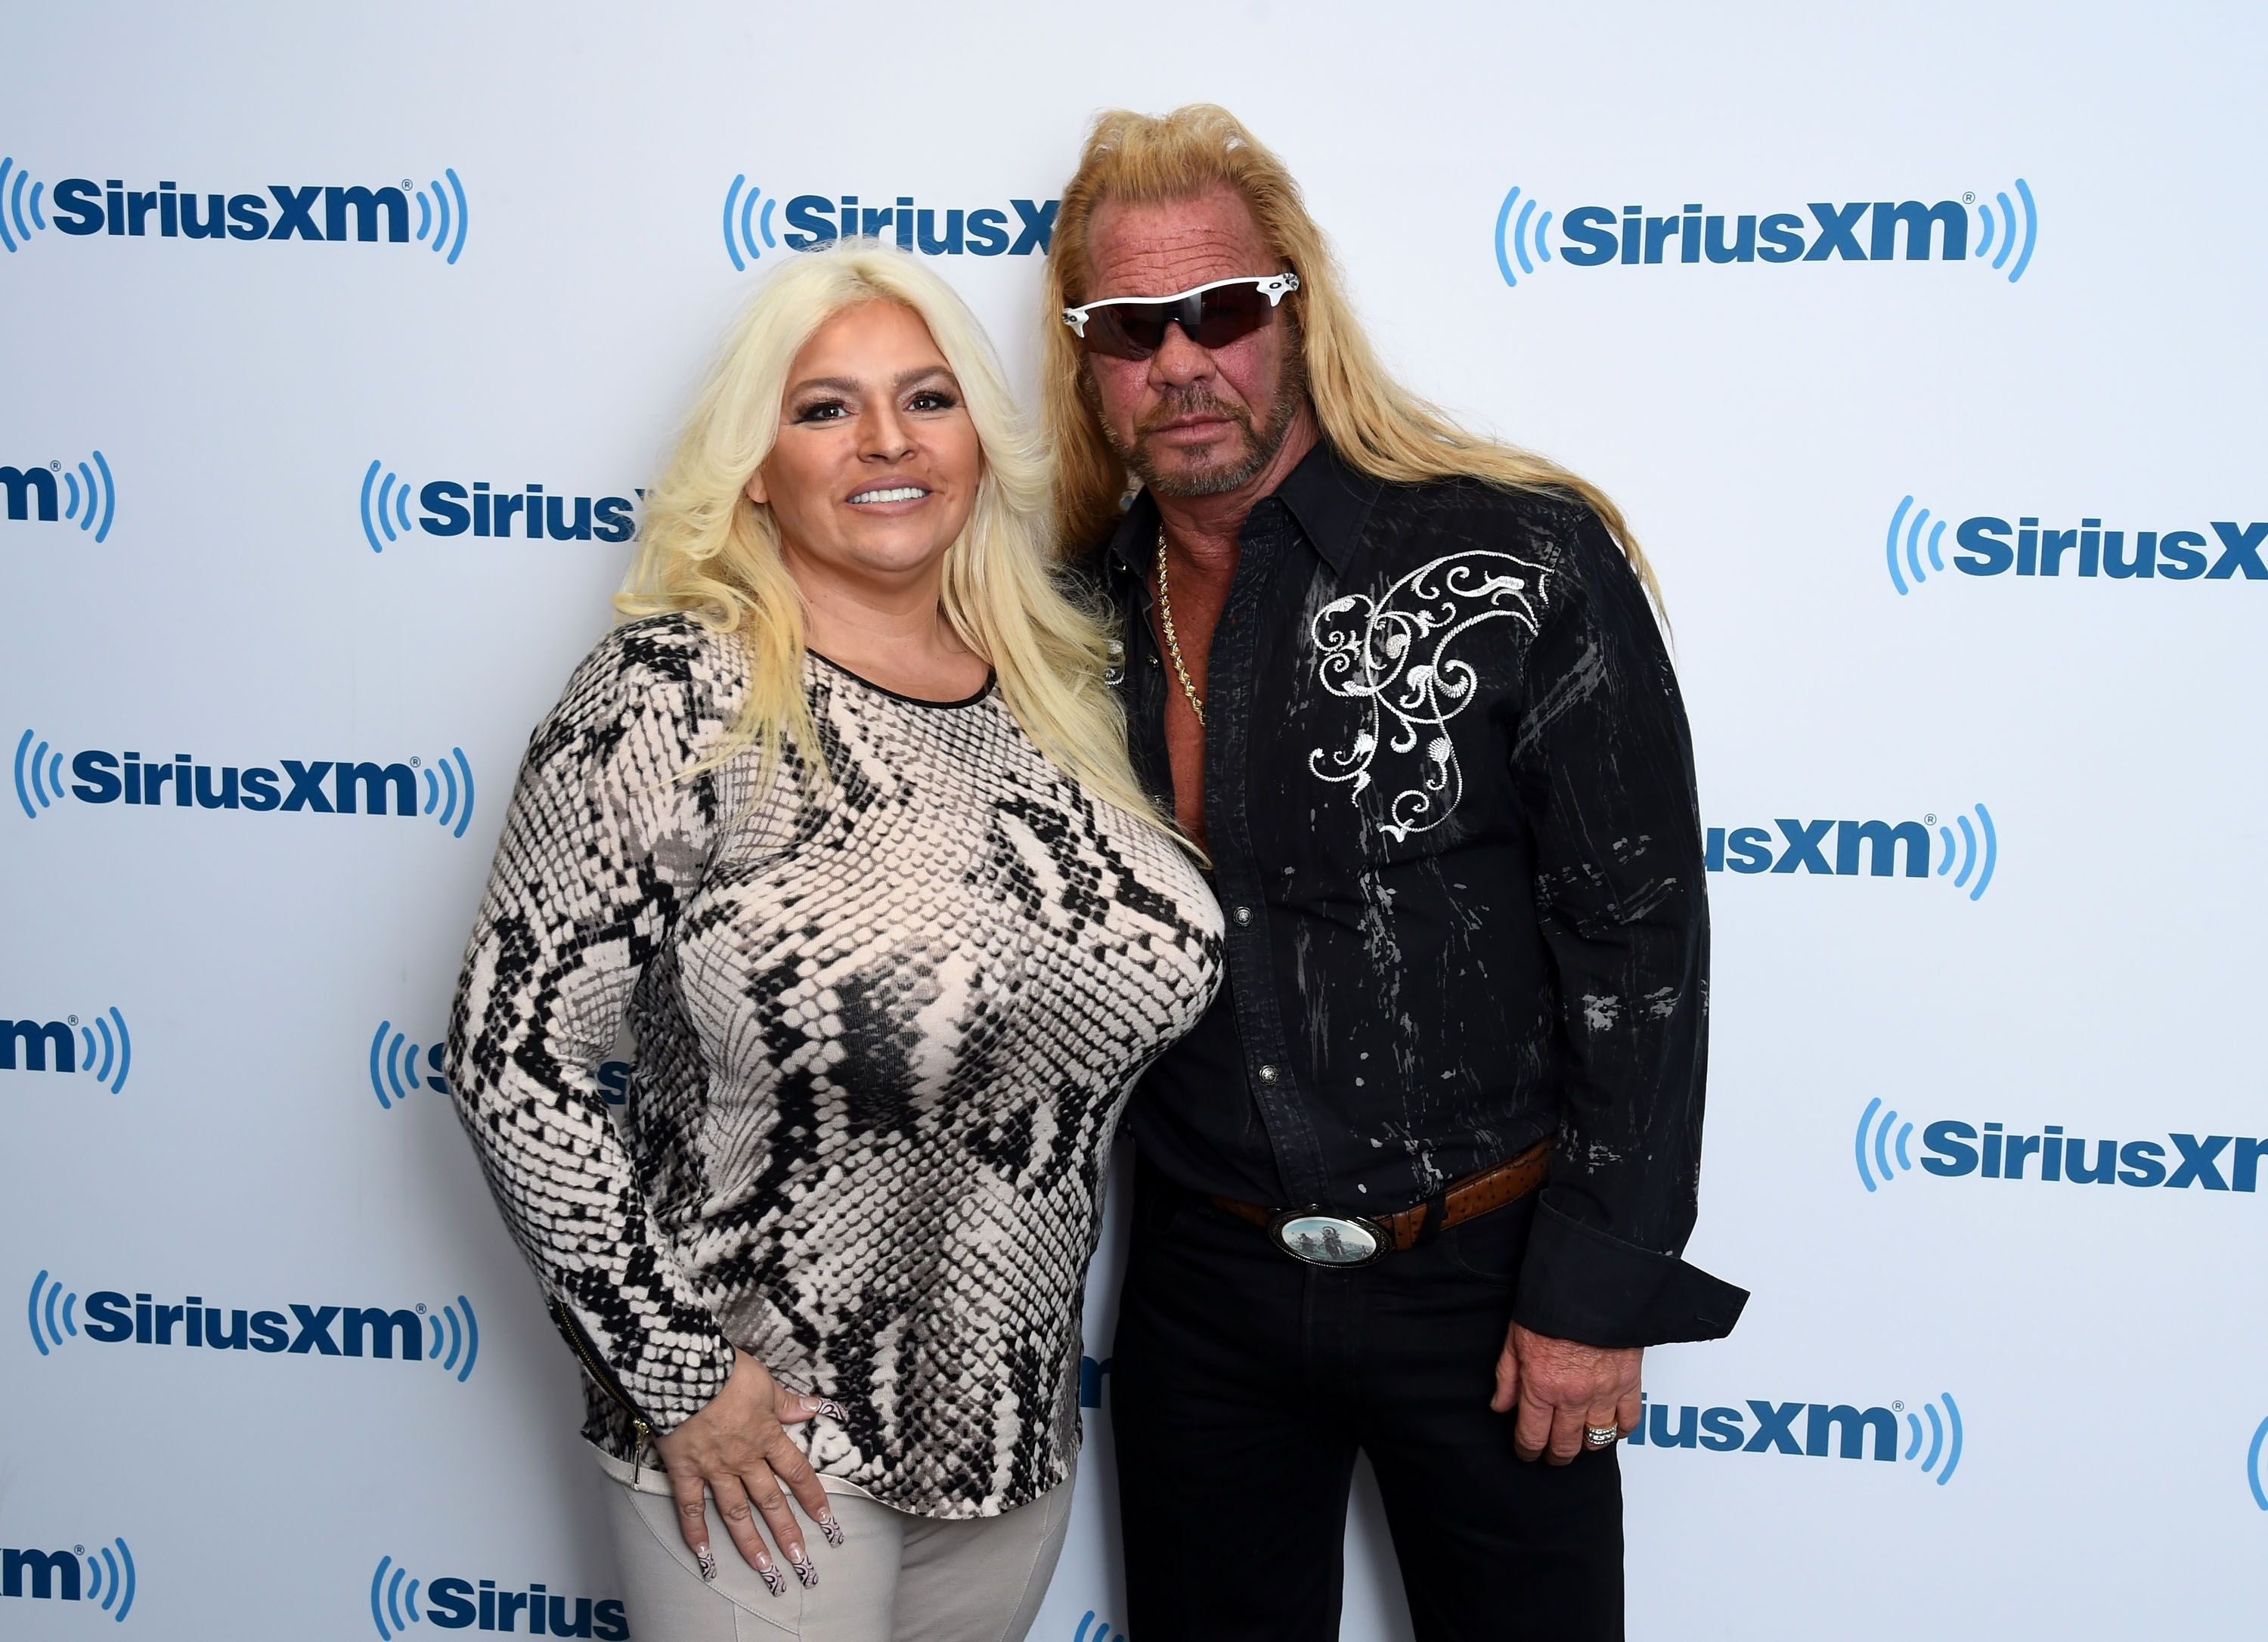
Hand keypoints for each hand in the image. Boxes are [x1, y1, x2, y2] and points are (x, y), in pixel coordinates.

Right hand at [650, 1349, 842, 1592]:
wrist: (683, 1372)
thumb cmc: (726, 1372)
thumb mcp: (765, 1382)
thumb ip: (788, 1402)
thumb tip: (816, 1408)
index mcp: (766, 1436)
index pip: (796, 1472)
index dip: (813, 1497)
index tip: (826, 1521)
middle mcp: (744, 1459)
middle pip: (770, 1501)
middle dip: (787, 1532)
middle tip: (801, 1562)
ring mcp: (713, 1469)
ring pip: (736, 1512)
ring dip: (750, 1542)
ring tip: (764, 1569)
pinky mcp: (684, 1470)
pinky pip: (689, 1507)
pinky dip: (695, 1532)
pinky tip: (704, 1556)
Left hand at [1490, 1321, 1641, 1464]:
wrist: (1590, 1285)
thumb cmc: (1551, 1307)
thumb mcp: (1514, 1339)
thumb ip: (1507, 1377)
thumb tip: (1500, 1406)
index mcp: (1541, 1387)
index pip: (1532, 1437)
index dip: (1527, 1451)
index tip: (1526, 1452)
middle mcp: (1572, 1397)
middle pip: (1565, 1445)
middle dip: (1556, 1455)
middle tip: (1553, 1454)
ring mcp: (1603, 1393)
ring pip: (1596, 1440)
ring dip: (1586, 1445)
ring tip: (1579, 1441)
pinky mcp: (1629, 1384)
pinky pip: (1628, 1422)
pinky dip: (1620, 1430)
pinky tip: (1610, 1427)